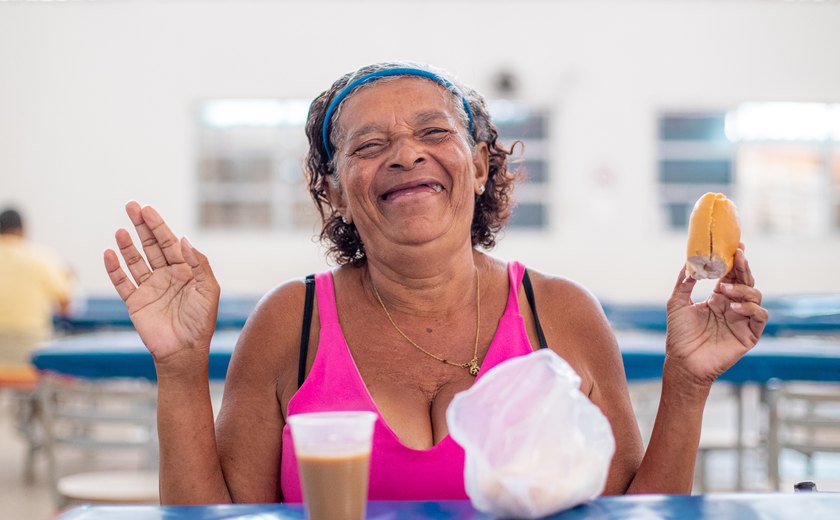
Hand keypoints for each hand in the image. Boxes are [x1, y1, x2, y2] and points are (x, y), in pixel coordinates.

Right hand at [103, 202, 219, 363]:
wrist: (184, 352)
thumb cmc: (201, 322)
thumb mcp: (209, 291)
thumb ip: (198, 264)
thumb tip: (183, 240)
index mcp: (185, 271)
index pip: (169, 243)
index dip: (158, 226)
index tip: (148, 210)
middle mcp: (166, 276)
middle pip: (151, 246)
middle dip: (142, 226)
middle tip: (131, 206)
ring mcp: (149, 288)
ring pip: (135, 261)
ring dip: (127, 245)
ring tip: (121, 230)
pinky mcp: (135, 302)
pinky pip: (122, 282)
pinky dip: (114, 268)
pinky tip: (110, 254)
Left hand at [664, 244, 767, 386]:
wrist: (682, 362)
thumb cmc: (679, 335)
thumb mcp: (676, 304)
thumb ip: (683, 283)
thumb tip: (689, 263)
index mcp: (718, 298)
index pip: (731, 275)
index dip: (735, 261)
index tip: (737, 246)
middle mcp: (733, 306)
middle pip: (746, 281)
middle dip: (743, 267)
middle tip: (738, 255)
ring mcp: (742, 320)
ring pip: (756, 295)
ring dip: (742, 288)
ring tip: (723, 289)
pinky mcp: (749, 335)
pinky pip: (760, 316)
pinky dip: (750, 308)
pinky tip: (733, 307)